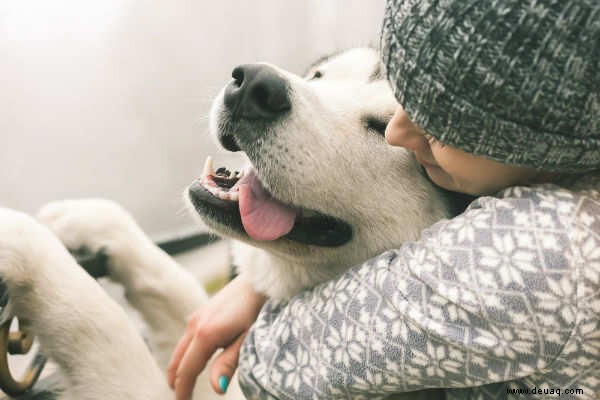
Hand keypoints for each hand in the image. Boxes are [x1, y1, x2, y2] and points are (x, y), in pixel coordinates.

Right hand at [167, 275, 266, 398]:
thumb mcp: (246, 340)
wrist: (259, 281)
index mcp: (205, 335)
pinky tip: (192, 361)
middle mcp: (194, 325)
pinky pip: (186, 339)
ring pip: (180, 350)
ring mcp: (196, 317)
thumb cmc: (257, 311)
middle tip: (181, 399)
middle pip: (178, 361)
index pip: (186, 370)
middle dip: (177, 382)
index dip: (183, 391)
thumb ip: (228, 364)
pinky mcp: (201, 313)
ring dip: (178, 368)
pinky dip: (184, 355)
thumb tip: (216, 389)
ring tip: (182, 385)